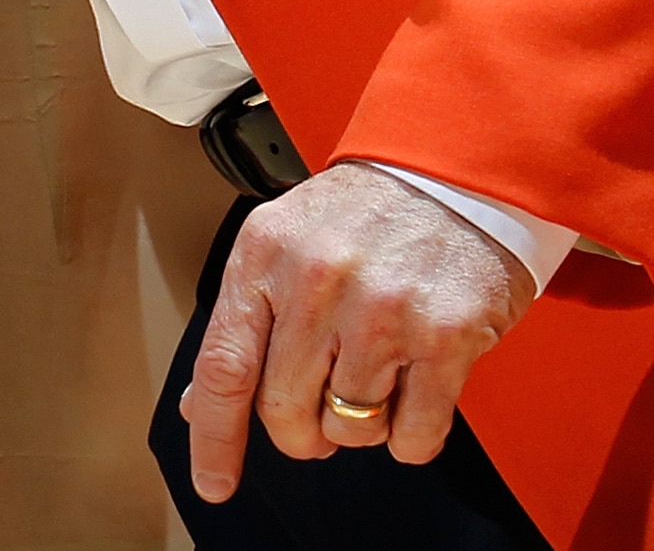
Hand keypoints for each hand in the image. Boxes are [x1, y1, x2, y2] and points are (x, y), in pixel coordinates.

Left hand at [179, 162, 532, 503]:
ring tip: (378, 378)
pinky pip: (414, 435)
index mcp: (265, 254)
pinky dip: (412, 436)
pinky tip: (416, 393)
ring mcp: (382, 311)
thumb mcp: (285, 241)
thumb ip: (244, 320)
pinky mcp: (444, 336)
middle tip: (320, 416)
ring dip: (362, 424)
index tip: (213, 484)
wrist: (455, 170)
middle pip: (285, 410)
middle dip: (301, 432)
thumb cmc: (367, 211)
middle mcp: (317, 282)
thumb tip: (197, 403)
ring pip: (350, 428)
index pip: (224, 367)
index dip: (214, 438)